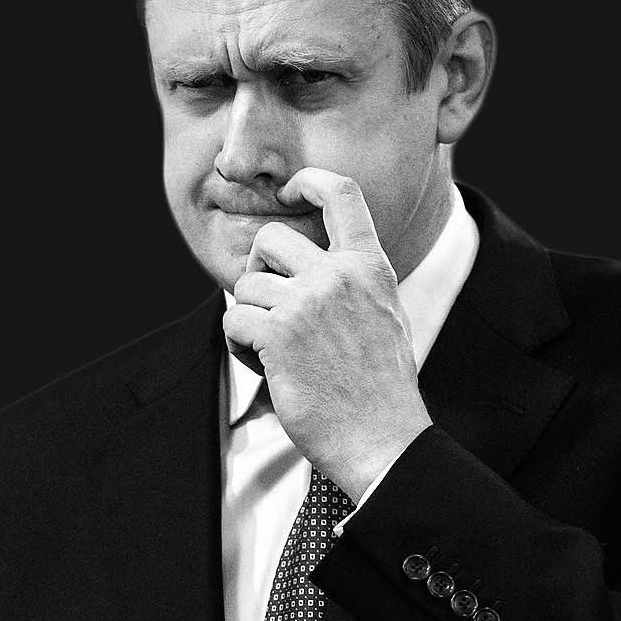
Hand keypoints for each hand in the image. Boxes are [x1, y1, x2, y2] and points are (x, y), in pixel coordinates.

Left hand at [223, 168, 432, 501]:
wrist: (383, 440)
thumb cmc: (381, 391)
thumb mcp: (385, 316)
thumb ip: (353, 282)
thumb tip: (308, 266)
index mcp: (370, 267)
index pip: (341, 193)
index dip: (308, 181)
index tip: (289, 190)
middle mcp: (339, 275)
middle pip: (270, 239)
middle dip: (259, 269)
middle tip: (268, 306)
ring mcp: (307, 302)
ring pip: (247, 286)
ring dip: (250, 319)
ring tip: (274, 353)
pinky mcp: (278, 334)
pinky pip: (234, 320)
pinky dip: (239, 346)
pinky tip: (266, 369)